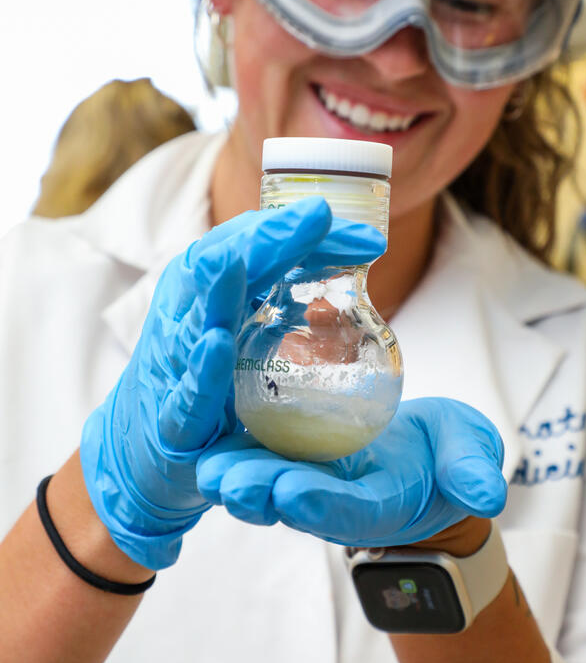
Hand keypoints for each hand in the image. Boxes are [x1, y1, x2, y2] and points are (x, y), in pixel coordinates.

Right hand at [80, 197, 386, 568]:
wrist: (142, 446)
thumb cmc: (201, 374)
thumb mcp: (244, 325)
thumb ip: (286, 293)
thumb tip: (352, 259)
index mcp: (208, 286)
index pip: (254, 242)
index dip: (304, 229)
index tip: (367, 236)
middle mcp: (186, 311)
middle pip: (222, 261)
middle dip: (270, 237)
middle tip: (319, 216)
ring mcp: (173, 361)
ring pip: (193, 316)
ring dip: (218, 290)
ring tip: (238, 263)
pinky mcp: (173, 418)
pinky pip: (186, 390)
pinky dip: (200, 368)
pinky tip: (215, 345)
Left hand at [196, 398, 507, 546]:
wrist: (421, 456)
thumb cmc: (447, 454)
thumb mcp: (468, 455)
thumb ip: (472, 472)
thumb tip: (486, 496)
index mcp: (380, 503)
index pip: (349, 510)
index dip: (321, 504)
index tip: (293, 493)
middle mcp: (335, 499)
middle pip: (293, 502)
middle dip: (260, 493)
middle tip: (225, 482)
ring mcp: (310, 477)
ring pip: (266, 480)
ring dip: (234, 473)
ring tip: (205, 465)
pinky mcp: (292, 453)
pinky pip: (259, 447)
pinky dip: (233, 437)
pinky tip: (205, 417)